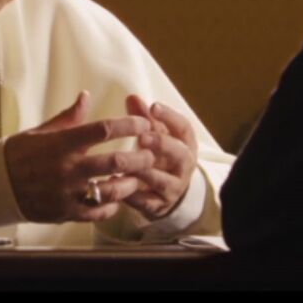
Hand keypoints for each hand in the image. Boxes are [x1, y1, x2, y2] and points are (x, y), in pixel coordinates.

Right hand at [4, 91, 155, 222]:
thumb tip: (86, 96)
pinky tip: (116, 199)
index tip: (143, 123)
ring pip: (110, 190)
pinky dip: (111, 206)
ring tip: (136, 179)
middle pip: (114, 162)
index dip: (128, 125)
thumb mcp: (41, 131)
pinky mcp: (65, 212)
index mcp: (62, 143)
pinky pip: (96, 212)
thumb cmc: (19, 153)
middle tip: (150, 154)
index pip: (103, 130)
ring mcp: (67, 192)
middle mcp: (67, 168)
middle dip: (139, 158)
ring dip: (129, 184)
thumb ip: (68, 117)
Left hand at [122, 94, 198, 219]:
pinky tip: (116, 184)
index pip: (184, 128)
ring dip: (145, 172)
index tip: (153, 106)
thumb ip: (144, 118)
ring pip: (163, 181)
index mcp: (185, 144)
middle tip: (142, 137)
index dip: (170, 117)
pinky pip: (147, 202)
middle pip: (180, 155)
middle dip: (162, 145)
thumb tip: (132, 97)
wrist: (169, 192)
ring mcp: (174, 187)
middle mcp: (184, 166)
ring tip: (127, 163)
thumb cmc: (160, 155)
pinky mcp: (159, 205)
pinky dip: (132, 194)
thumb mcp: (157, 135)